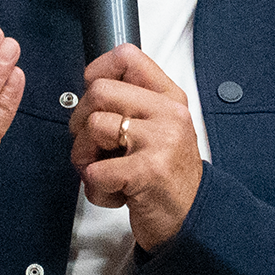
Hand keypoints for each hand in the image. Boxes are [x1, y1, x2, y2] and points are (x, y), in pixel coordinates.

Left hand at [68, 44, 202, 251]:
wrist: (193, 217)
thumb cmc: (168, 176)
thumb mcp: (162, 128)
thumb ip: (134, 103)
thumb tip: (89, 86)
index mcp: (170, 99)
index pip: (128, 57)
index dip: (97, 72)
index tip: (92, 95)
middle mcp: (168, 115)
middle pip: (99, 91)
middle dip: (80, 122)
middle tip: (93, 145)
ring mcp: (160, 141)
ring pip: (92, 127)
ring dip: (84, 157)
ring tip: (104, 172)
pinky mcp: (147, 172)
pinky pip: (94, 170)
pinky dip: (95, 188)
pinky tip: (116, 193)